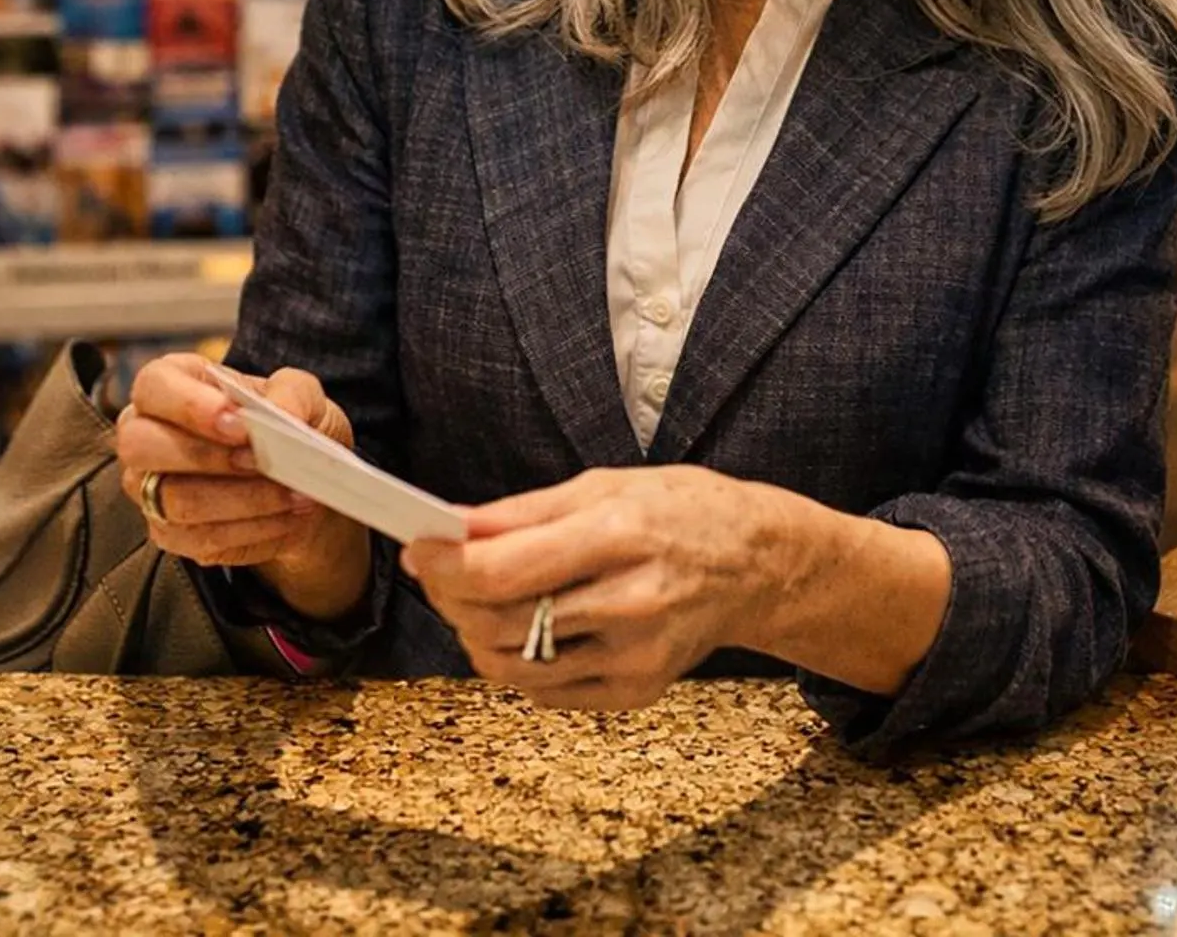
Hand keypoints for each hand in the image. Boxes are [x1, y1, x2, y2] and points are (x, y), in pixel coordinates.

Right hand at [116, 352, 371, 619]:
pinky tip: (287, 517)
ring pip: (176, 500)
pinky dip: (251, 529)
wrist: (301, 483)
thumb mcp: (302, 399)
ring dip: (244, 499)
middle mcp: (144, 435)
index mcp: (169, 386)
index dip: (189, 404)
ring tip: (294, 493)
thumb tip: (282, 414)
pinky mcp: (168, 533)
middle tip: (261, 460)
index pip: (153, 386)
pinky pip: (200, 538)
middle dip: (208, 456)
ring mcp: (149, 488)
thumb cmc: (286, 426)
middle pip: (140, 446)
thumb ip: (293, 395)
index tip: (237, 421)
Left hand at [400, 466, 785, 710]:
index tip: (417, 548)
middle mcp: (629, 603)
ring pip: (514, 667)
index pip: (501, 573)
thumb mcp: (603, 486)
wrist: (758, 564)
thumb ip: (521, 514)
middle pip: (499, 624)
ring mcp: (635, 655)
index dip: (443, 566)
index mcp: (619, 537)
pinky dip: (518, 662)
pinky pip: (546, 690)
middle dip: (451, 599)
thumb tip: (451, 528)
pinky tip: (529, 628)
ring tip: (481, 601)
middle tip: (439, 573)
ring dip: (477, 634)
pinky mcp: (637, 690)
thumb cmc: (681, 512)